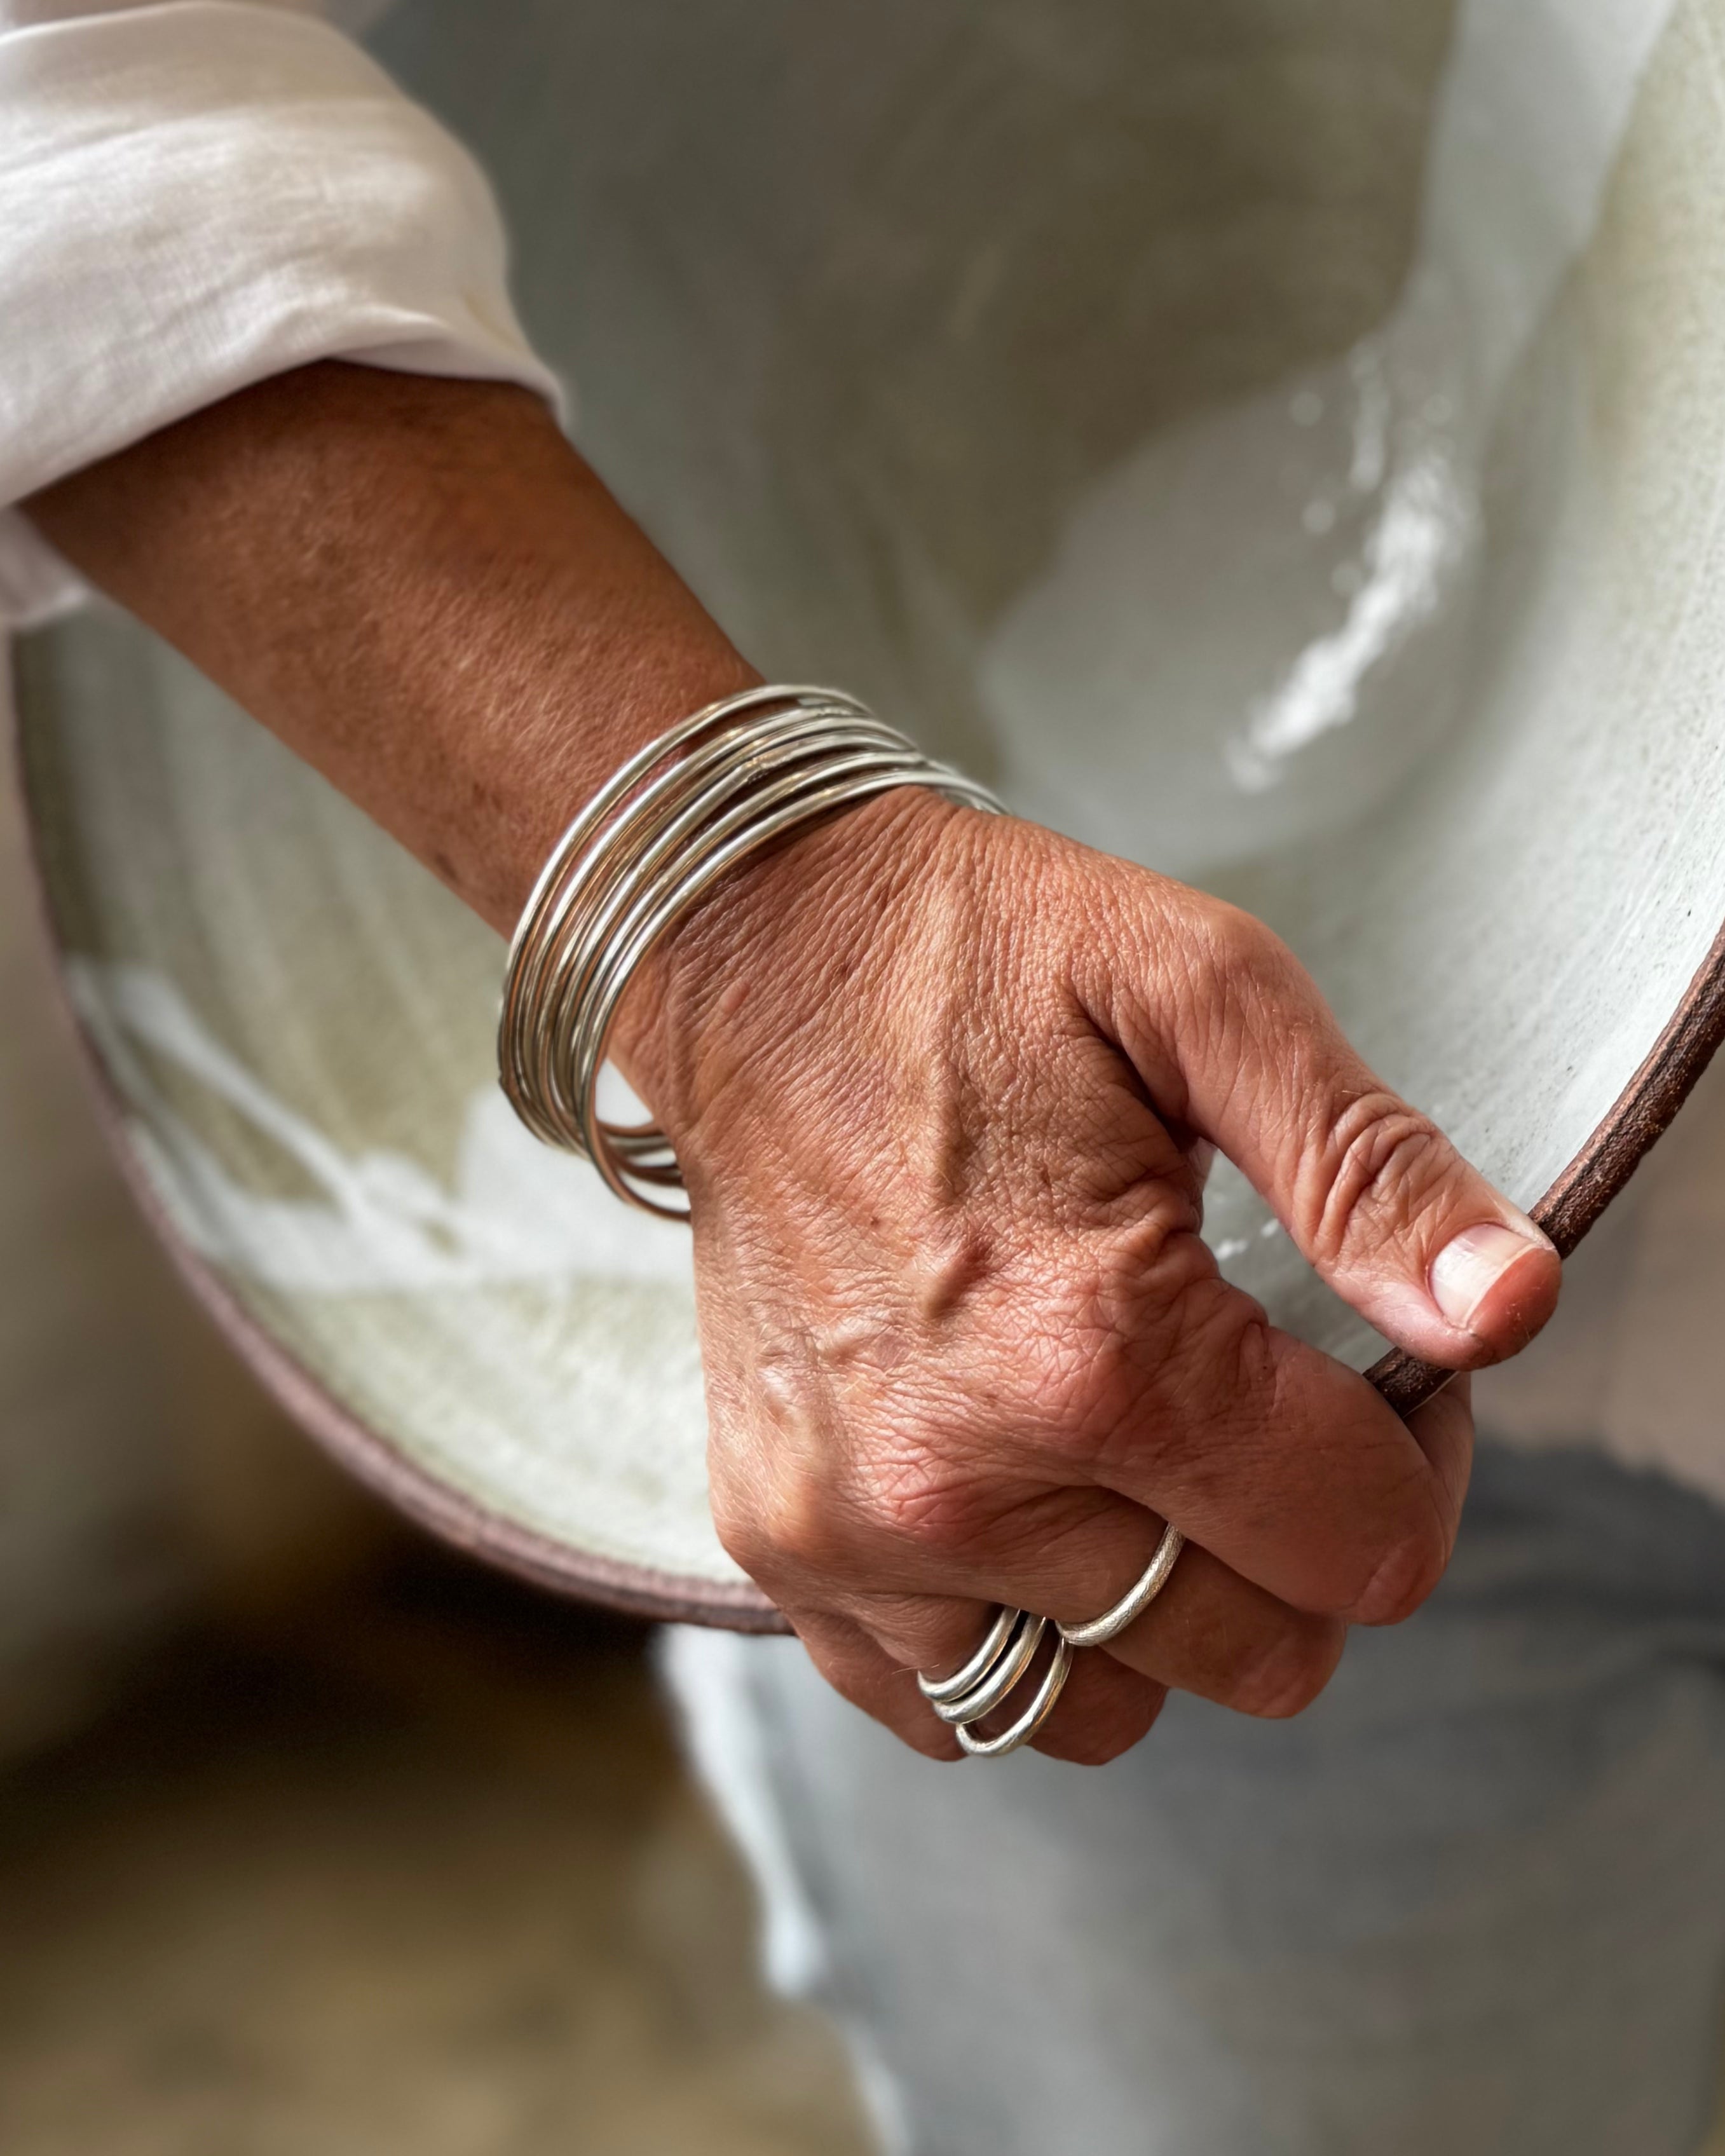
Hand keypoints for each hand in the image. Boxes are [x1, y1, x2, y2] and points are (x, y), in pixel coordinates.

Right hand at [23, 367, 1558, 1762]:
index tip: (1362, 1358)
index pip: (1366, 1545)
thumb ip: (1369, 1168)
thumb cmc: (975, 963)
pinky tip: (1017, 1497)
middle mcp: (959, 1482)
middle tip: (1247, 1392)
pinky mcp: (776, 1547)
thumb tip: (1509, 1311)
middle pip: (1260, 1652)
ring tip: (1123, 1443)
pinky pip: (958, 1708)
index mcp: (1093, 1349)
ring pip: (1115, 1708)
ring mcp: (851, 1535)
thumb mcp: (1204, 996)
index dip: (1411, 1446)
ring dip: (1163, 1601)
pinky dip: (1023, 1634)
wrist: (749, 961)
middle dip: (1297, 1533)